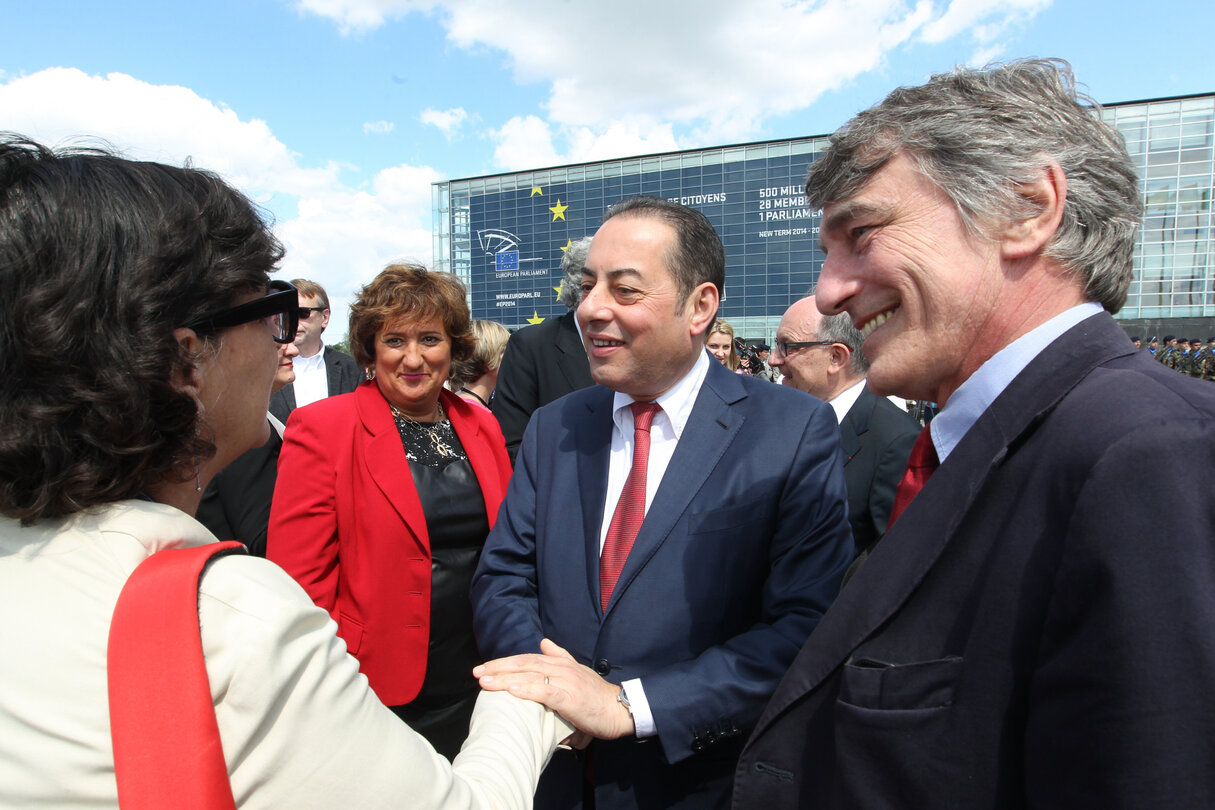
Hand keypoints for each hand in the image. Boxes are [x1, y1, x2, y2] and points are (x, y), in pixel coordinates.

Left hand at [474, 638, 635, 740]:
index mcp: (560, 663)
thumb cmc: (596, 695)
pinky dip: (526, 689)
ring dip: (505, 678)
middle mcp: (561, 668)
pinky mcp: (570, 697)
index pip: (527, 659)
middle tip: (476, 673)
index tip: (484, 668)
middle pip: (523, 664)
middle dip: (498, 668)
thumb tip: (544, 642)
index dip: (505, 662)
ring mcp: (565, 681)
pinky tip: (511, 690)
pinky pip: (544, 691)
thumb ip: (560, 655)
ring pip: (530, 676)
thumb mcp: (577, 671)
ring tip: (485, 681)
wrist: (619, 708)